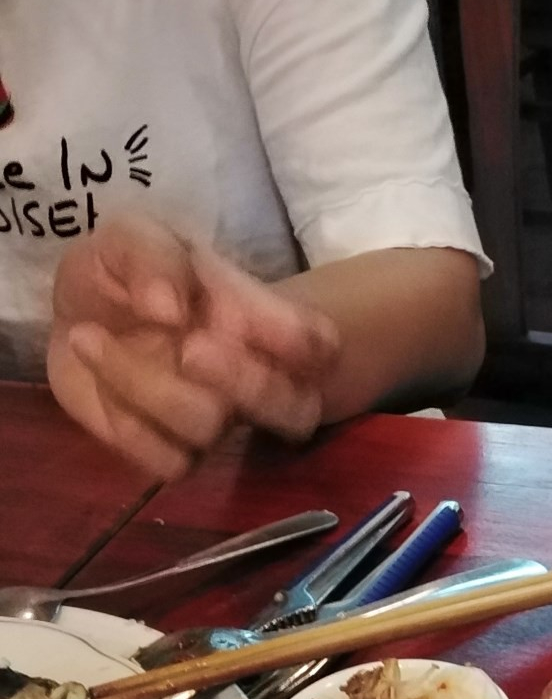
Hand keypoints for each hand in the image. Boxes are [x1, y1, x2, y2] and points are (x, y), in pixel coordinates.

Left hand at [47, 215, 339, 479]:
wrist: (83, 309)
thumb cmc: (130, 271)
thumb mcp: (136, 236)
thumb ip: (156, 258)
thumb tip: (171, 310)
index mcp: (266, 322)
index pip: (320, 346)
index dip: (300, 342)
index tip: (244, 316)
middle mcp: (256, 382)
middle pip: (291, 409)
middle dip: (244, 381)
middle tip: (190, 348)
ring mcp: (217, 423)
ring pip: (209, 427)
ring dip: (144, 384)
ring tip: (87, 335)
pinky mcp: (173, 453)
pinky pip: (168, 462)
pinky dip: (124, 421)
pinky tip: (93, 371)